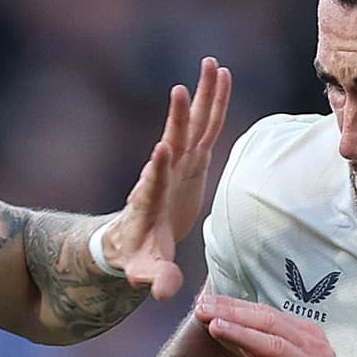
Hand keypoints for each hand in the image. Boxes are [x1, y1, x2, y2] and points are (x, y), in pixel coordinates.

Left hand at [100, 59, 233, 297]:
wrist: (133, 240)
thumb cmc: (138, 257)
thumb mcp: (145, 272)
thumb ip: (154, 279)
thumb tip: (163, 292)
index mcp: (150, 202)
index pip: (153, 183)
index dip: (158, 168)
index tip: (163, 147)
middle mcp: (162, 174)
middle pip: (173, 142)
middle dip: (177, 119)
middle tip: (182, 89)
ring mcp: (178, 163)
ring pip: (193, 126)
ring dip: (203, 97)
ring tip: (212, 65)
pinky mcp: (192, 160)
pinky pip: (206, 127)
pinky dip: (214, 103)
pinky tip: (222, 77)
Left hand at [197, 293, 356, 356]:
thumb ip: (263, 356)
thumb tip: (232, 337)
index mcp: (304, 337)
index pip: (264, 314)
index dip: (233, 307)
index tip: (202, 303)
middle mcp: (313, 347)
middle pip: (269, 323)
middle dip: (233, 314)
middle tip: (202, 309)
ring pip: (277, 346)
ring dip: (244, 335)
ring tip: (216, 328)